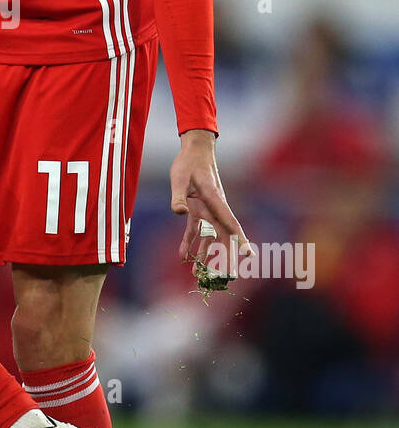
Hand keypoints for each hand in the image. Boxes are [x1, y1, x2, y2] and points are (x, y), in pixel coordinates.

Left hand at [169, 129, 250, 279]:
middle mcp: (214, 208)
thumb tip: (179, 212)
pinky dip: (189, 243)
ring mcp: (207, 210)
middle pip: (223, 236)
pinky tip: (183, 256)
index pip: (229, 222)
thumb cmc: (189, 162)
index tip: (249, 254)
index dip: (239, 239)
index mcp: (214, 199)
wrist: (194, 151)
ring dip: (204, 255)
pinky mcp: (197, 210)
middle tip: (227, 276)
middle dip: (225, 257)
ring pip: (209, 237)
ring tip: (197, 274)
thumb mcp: (180, 177)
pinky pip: (195, 230)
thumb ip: (179, 195)